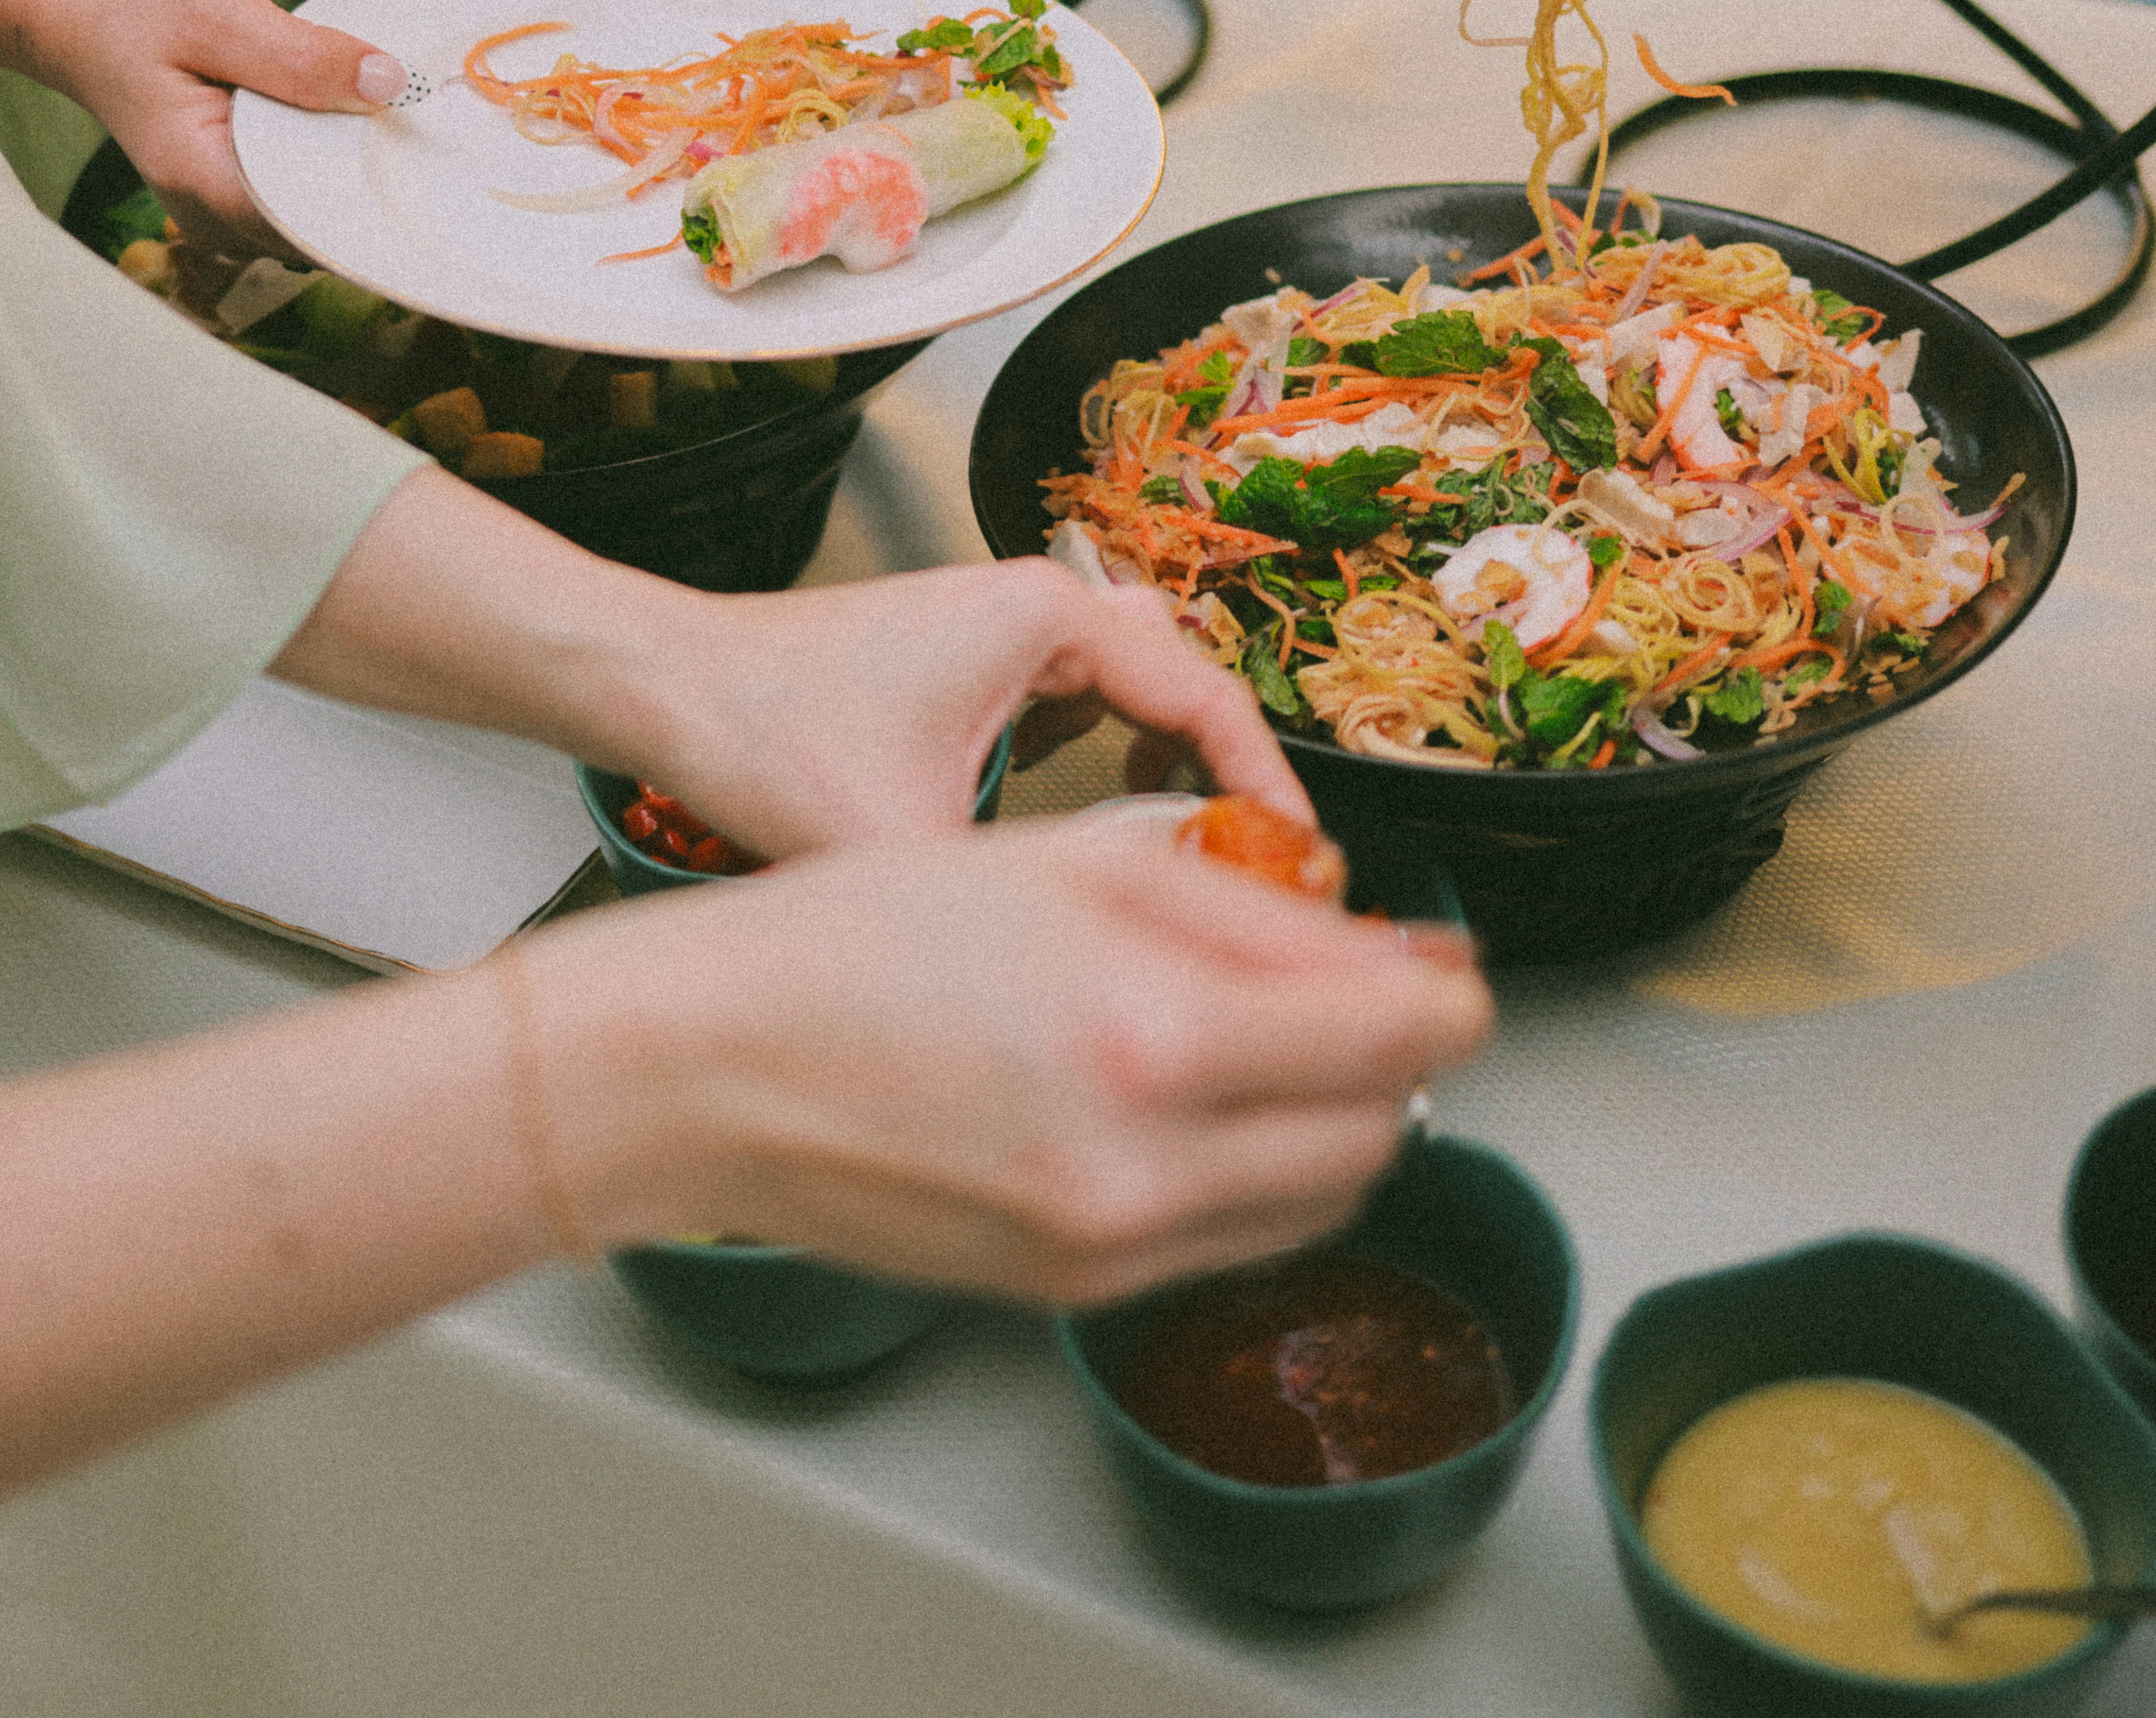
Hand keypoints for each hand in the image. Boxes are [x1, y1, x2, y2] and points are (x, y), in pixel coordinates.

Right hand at [47, 0, 405, 249]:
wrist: (95, 18)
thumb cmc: (141, 11)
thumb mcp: (218, 11)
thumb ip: (299, 54)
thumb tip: (387, 84)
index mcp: (204, 179)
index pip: (309, 228)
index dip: (374, 210)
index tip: (433, 180)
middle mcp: (215, 216)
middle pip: (323, 234)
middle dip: (377, 195)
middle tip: (436, 144)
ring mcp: (229, 214)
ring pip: (320, 224)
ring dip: (362, 183)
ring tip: (403, 132)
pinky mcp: (245, 196)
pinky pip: (307, 199)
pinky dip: (337, 168)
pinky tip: (362, 131)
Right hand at [533, 804, 1491, 1302]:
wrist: (710, 1067)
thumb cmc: (858, 940)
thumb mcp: (1072, 865)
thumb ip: (1247, 910)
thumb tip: (1378, 946)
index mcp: (1156, 1034)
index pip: (1397, 1034)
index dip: (1446, 989)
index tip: (1443, 962)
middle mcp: (1149, 1165)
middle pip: (1375, 1131)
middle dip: (1391, 1058)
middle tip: (1355, 992)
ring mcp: (1112, 1246)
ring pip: (1314, 1201)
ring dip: (1327, 1122)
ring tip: (1261, 1042)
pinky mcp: (1073, 1289)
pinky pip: (1226, 1241)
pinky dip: (1245, 1175)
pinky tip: (1182, 1102)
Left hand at [623, 559, 1310, 860]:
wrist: (662, 688)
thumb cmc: (763, 730)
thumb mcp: (912, 839)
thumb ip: (1023, 901)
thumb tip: (1114, 969)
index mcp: (1047, 617)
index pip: (1209, 697)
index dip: (1269, 789)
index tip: (1303, 861)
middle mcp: (1035, 607)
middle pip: (1184, 689)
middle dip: (1224, 781)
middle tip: (1254, 871)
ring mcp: (999, 630)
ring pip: (1131, 696)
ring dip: (1164, 769)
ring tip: (1186, 854)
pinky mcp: (964, 664)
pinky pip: (1075, 705)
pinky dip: (1101, 761)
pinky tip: (1086, 829)